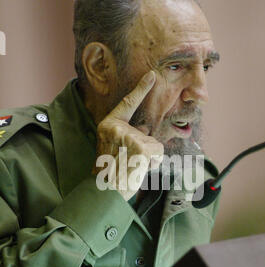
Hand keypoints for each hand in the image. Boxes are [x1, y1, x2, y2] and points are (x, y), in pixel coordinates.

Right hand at [92, 71, 163, 200]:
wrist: (105, 191)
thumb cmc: (110, 172)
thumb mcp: (114, 147)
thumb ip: (128, 135)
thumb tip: (146, 130)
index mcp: (108, 124)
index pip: (127, 103)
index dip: (141, 89)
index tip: (152, 75)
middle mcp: (117, 128)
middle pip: (146, 132)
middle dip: (145, 150)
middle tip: (129, 163)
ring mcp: (129, 137)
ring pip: (154, 143)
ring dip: (149, 158)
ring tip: (133, 167)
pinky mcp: (141, 148)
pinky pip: (158, 152)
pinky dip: (154, 163)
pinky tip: (140, 169)